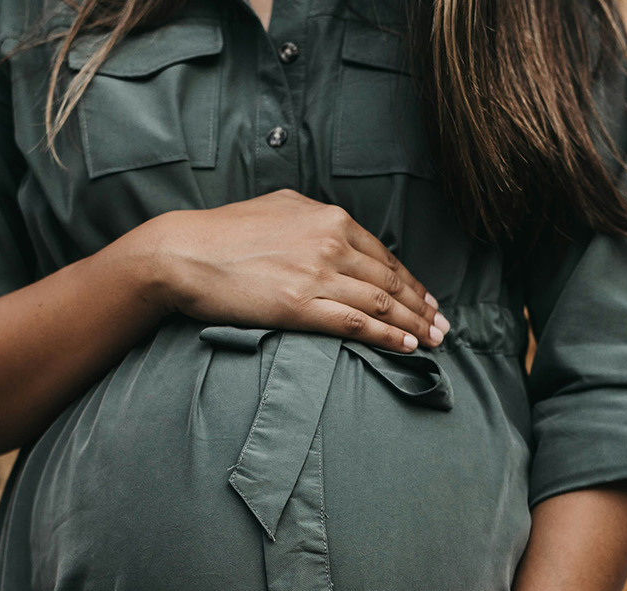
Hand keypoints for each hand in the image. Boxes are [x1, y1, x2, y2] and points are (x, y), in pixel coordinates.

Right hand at [132, 189, 449, 352]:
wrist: (183, 253)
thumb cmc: (223, 234)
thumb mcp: (277, 209)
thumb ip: (312, 219)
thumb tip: (333, 229)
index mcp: (328, 218)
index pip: (383, 254)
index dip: (410, 281)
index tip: (426, 299)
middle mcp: (330, 242)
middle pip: (390, 279)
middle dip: (421, 306)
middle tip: (442, 325)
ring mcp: (317, 274)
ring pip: (381, 302)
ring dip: (413, 324)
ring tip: (433, 340)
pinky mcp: (300, 305)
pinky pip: (357, 323)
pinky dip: (387, 336)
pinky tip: (405, 346)